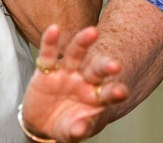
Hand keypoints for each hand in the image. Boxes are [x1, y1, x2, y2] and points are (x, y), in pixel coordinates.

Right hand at [20, 25, 128, 142]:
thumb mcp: (71, 132)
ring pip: (75, 55)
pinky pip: (48, 54)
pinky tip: (54, 29)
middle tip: (114, 64)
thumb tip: (79, 130)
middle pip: (95, 69)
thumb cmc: (65, 125)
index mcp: (94, 96)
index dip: (113, 92)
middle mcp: (83, 80)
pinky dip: (50, 41)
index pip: (106, 92)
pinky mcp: (46, 71)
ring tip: (92, 32)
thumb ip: (77, 130)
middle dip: (104, 66)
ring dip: (83, 43)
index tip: (121, 92)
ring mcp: (65, 73)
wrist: (42, 124)